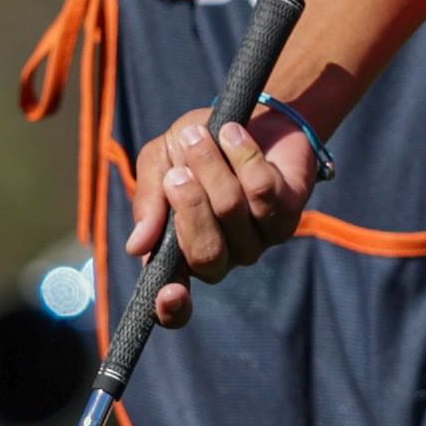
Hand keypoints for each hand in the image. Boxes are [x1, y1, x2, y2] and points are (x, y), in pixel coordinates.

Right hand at [123, 102, 321, 327]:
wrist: (249, 116)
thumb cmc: (198, 146)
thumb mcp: (160, 163)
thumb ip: (148, 201)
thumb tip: (137, 246)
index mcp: (182, 255)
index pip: (177, 307)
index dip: (172, 310)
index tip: (170, 294)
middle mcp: (223, 258)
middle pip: (207, 255)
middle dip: (190, 207)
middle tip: (178, 171)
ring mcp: (257, 241)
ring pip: (231, 213)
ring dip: (211, 167)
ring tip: (199, 136)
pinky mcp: (288, 217)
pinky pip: (261, 191)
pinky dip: (242, 156)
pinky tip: (233, 133)